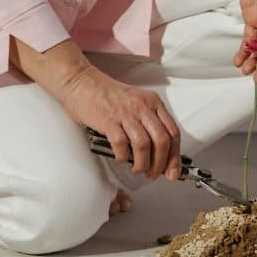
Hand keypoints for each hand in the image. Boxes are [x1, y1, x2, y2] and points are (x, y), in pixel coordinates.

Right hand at [59, 64, 181, 181]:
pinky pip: (121, 144)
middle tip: (153, 174)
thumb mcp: (136, 102)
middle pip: (162, 141)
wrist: (81, 82)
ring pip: (144, 145)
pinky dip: (123, 157)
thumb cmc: (107, 94)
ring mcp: (125, 113)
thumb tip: (159, 153)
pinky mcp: (108, 120)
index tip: (172, 171)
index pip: (173, 132)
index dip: (175, 156)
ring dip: (142, 164)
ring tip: (137, 169)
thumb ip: (149, 122)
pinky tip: (121, 158)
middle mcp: (142, 106)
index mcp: (152, 102)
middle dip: (160, 164)